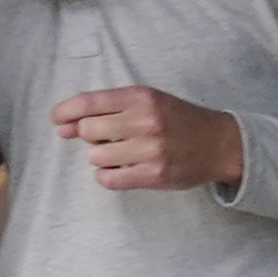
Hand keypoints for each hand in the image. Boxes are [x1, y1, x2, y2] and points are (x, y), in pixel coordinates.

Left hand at [49, 84, 244, 195]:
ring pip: (96, 157)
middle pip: (88, 131)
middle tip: (107, 138)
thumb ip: (107, 110)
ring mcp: (150, 149)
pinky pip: (109, 179)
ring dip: (102, 158)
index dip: (66, 111)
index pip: (90, 101)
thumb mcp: (148, 101)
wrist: (220, 144)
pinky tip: (121, 170)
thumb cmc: (178, 120)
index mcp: (141, 97)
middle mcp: (145, 121)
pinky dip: (108, 176)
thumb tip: (63, 126)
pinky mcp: (154, 174)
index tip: (57, 119)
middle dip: (90, 136)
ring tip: (121, 154)